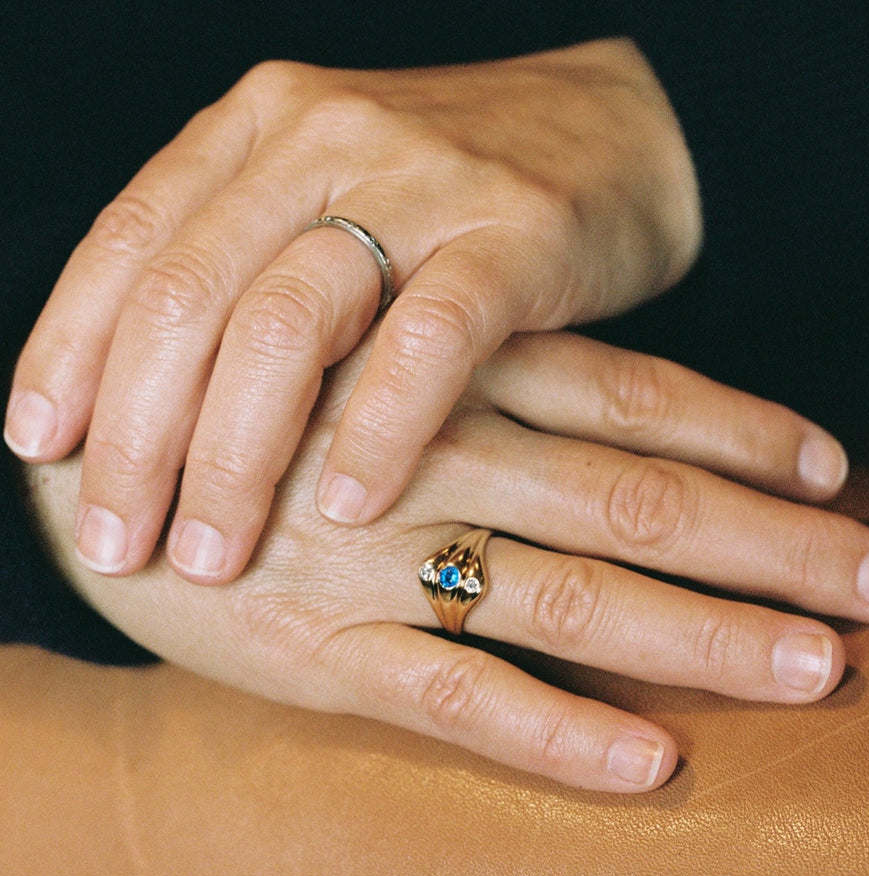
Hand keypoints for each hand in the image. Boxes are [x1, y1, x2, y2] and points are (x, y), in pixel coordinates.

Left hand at [4, 38, 701, 583]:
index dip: (68, 352)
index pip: (129, 244)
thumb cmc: (456, 192)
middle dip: (136, 438)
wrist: (614, 131)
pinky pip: (429, 338)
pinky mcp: (515, 233)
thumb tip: (160, 403)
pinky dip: (379, 428)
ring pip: (288, 322)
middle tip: (117, 544)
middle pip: (189, 298)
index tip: (40, 451)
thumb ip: (254, 269)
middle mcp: (321, 141)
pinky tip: (350, 509)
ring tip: (213, 555)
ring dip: (235, 456)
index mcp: (258, 131)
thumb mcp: (333, 202)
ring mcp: (419, 181)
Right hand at [27, 333, 868, 792]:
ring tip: (815, 664)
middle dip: (769, 541)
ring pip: (567, 598)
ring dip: (699, 635)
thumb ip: (467, 378)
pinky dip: (555, 732)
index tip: (831, 468)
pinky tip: (650, 763)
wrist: (103, 477)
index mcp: (440, 380)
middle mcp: (428, 464)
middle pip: (632, 499)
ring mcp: (374, 565)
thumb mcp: (355, 359)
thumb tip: (599, 412)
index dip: (735, 430)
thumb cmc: (246, 414)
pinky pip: (453, 700)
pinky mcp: (316, 655)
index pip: (624, 396)